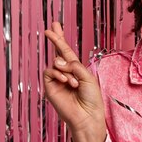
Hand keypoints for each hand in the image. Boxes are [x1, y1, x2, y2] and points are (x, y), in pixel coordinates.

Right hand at [44, 22, 106, 141]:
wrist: (87, 116)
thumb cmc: (91, 99)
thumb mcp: (87, 77)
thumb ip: (74, 65)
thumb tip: (59, 60)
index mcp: (76, 69)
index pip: (66, 51)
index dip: (60, 39)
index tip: (55, 26)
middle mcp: (66, 73)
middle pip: (57, 52)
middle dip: (55, 39)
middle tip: (50, 29)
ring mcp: (57, 80)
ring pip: (55, 63)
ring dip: (66, 69)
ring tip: (74, 82)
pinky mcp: (50, 88)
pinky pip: (49, 72)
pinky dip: (58, 74)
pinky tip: (67, 81)